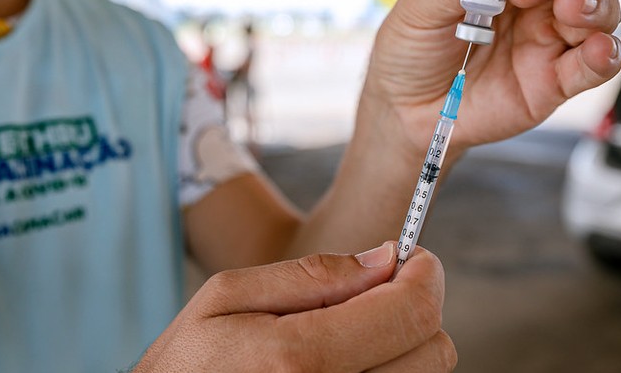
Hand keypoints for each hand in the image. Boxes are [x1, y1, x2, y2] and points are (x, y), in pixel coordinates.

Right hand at [134, 242, 455, 372]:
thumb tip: (384, 258)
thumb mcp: (227, 298)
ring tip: (346, 338)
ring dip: (399, 348)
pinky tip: (344, 366)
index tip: (412, 259)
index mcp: (299, 360)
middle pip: (434, 351)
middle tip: (372, 297)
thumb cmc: (186, 366)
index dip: (424, 275)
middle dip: (412, 311)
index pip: (412, 313)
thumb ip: (312, 275)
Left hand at [365, 0, 620, 153]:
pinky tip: (598, 49)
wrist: (407, 109)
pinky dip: (606, 53)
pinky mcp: (557, 81)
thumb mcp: (417, 11)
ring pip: (601, 6)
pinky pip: (599, 63)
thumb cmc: (414, 49)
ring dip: (593, 1)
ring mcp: (552, 37)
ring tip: (568, 7)